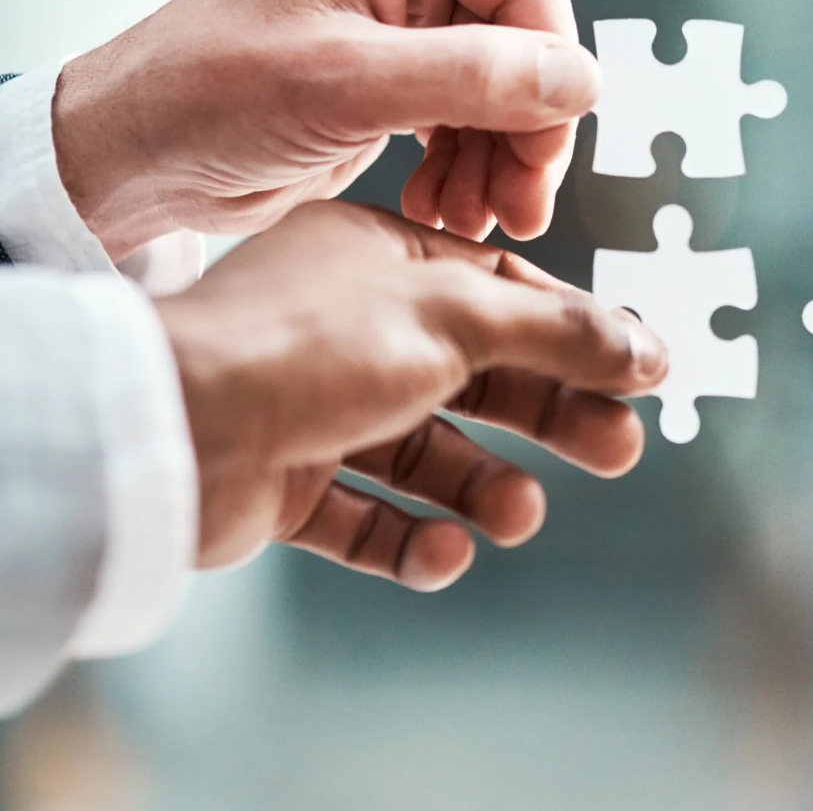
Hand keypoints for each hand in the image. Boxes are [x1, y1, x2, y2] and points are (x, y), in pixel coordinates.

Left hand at [53, 0, 594, 258]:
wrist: (130, 154)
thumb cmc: (208, 94)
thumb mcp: (349, 85)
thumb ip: (475, 77)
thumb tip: (582, 79)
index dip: (551, 74)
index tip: (545, 154)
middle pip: (527, 42)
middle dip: (526, 132)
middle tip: (518, 209)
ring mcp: (407, 12)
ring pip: (507, 87)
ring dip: (501, 161)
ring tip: (472, 221)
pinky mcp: (396, 69)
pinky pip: (471, 115)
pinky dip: (469, 166)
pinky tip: (443, 208)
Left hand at [153, 200, 667, 590]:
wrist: (166, 429)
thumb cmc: (304, 345)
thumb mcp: (456, 315)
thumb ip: (559, 333)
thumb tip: (646, 348)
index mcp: (379, 256)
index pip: (501, 288)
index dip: (575, 331)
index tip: (641, 370)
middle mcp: (348, 326)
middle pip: (475, 372)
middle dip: (548, 414)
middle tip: (620, 449)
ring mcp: (312, 405)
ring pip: (424, 452)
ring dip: (482, 487)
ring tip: (520, 515)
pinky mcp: (282, 482)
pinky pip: (364, 518)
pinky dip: (409, 541)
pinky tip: (444, 554)